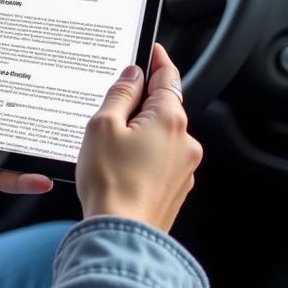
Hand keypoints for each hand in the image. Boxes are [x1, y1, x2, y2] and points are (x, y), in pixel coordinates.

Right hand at [75, 44, 201, 231]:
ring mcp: (184, 169)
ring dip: (139, 134)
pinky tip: (118, 169)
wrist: (120, 237)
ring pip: (159, 136)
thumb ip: (119, 95)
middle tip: (108, 111)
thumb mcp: (102, 126)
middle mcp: (185, 143)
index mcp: (170, 120)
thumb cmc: (110, 183)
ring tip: (107, 149)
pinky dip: (142, 157)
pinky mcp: (176, 190)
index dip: (158, 60)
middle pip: (162, 108)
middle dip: (138, 104)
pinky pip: (159, 160)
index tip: (153, 49)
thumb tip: (132, 76)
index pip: (168, 77)